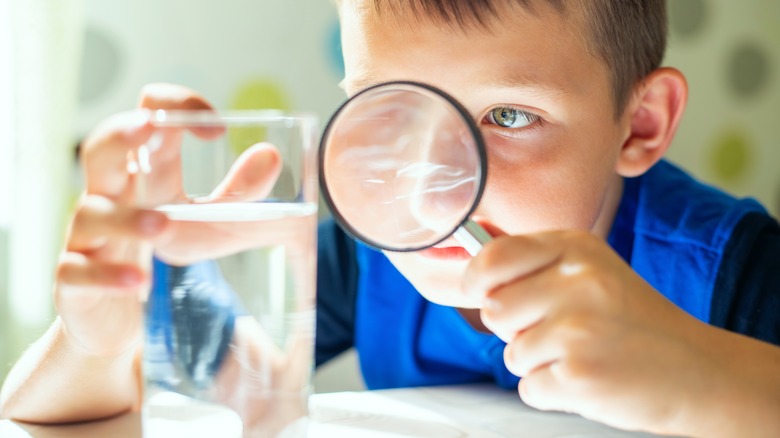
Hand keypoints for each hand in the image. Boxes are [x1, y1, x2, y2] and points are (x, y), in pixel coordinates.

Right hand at [55, 84, 281, 355]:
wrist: (125, 313)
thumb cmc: (166, 249)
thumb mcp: (213, 222)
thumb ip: (243, 193)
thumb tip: (271, 154)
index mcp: (146, 170)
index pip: (147, 116)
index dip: (175, 107)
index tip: (217, 128)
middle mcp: (111, 193)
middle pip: (99, 150)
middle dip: (118, 133)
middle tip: (146, 126)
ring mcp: (88, 234)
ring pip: (90, 212)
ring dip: (126, 217)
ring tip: (162, 224)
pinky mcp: (75, 276)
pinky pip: (79, 270)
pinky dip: (107, 275)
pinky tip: (138, 282)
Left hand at [463, 228, 718, 433]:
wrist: (698, 372)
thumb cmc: (633, 323)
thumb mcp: (591, 271)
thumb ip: (536, 267)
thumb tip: (471, 273)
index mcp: (576, 248)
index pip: (493, 256)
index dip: (476, 279)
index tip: (480, 292)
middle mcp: (577, 281)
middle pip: (493, 309)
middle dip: (514, 328)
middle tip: (561, 332)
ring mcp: (577, 328)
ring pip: (511, 353)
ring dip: (537, 364)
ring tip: (581, 355)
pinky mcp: (578, 375)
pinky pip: (528, 388)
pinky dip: (552, 393)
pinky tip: (588, 378)